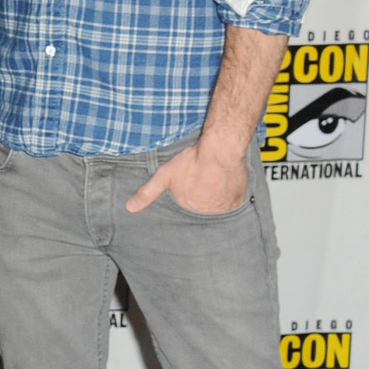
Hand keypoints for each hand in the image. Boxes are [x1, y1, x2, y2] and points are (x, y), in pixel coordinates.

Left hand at [126, 139, 247, 214]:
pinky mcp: (238, 200)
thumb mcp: (165, 175)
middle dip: (201, 206)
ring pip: (218, 211)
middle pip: (202, 214)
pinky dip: (228, 200)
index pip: (186, 218)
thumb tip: (130, 208)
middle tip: (201, 192)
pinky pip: (232, 205)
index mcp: (190, 210)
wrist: (221, 150)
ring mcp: (225, 208)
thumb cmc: (193, 161)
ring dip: (214, 204)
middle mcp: (208, 213)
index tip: (188, 200)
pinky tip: (223, 190)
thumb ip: (147, 193)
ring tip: (211, 190)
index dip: (187, 208)